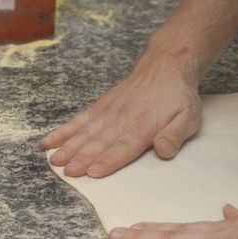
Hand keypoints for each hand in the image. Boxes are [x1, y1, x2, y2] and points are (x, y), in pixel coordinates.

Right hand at [40, 55, 201, 177]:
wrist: (165, 66)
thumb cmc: (178, 96)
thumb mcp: (188, 117)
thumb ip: (174, 135)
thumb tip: (163, 151)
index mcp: (143, 126)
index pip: (123, 147)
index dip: (108, 161)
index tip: (92, 172)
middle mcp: (122, 119)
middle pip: (99, 142)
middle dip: (82, 159)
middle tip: (67, 173)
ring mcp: (108, 112)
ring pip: (85, 132)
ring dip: (69, 147)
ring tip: (54, 160)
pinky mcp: (101, 106)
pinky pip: (79, 120)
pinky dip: (63, 131)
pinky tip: (49, 141)